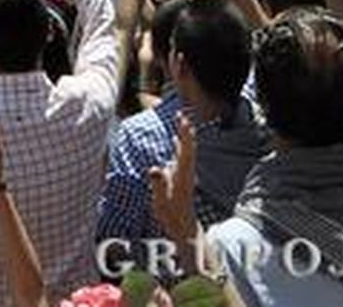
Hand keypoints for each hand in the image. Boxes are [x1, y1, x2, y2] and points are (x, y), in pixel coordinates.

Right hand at [149, 112, 198, 244]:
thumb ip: (158, 185)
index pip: (185, 151)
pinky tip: (176, 140)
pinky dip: (180, 144)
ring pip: (186, 150)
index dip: (184, 135)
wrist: (183, 228)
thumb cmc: (171, 215)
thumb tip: (154, 168)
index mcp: (183, 175)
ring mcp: (185, 174)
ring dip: (183, 135)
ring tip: (180, 121)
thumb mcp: (161, 202)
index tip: (182, 121)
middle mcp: (186, 172)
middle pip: (188, 147)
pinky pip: (182, 156)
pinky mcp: (182, 177)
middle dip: (185, 130)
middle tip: (180, 114)